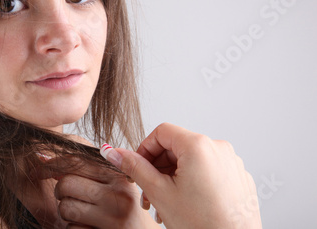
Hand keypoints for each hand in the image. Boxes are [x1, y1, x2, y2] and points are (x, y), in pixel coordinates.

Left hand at [42, 155, 155, 228]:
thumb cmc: (124, 208)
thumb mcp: (113, 183)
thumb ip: (86, 169)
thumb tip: (43, 158)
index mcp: (119, 176)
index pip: (76, 161)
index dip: (51, 164)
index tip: (38, 169)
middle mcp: (119, 196)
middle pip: (67, 184)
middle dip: (60, 191)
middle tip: (68, 196)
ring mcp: (114, 219)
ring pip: (66, 208)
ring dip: (66, 211)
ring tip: (80, 213)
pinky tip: (88, 227)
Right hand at [102, 123, 262, 228]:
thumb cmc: (204, 225)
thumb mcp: (159, 192)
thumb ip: (134, 167)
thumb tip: (113, 152)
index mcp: (199, 145)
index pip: (161, 132)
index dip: (143, 149)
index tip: (136, 167)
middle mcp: (218, 148)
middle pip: (176, 148)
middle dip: (157, 169)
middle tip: (147, 193)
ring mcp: (231, 163)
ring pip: (191, 161)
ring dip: (172, 179)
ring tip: (164, 205)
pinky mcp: (238, 178)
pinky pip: (208, 172)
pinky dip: (192, 183)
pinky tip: (185, 206)